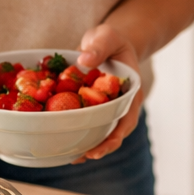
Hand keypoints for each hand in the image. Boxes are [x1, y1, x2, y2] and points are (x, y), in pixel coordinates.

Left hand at [73, 23, 141, 161]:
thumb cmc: (110, 40)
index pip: (127, 119)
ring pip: (101, 132)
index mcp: (130, 91)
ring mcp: (107, 109)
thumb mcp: (107, 36)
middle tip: (83, 157)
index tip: (102, 146)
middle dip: (101, 147)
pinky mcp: (92, 108)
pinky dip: (77, 133)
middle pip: (115, 132)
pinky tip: (63, 143)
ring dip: (88, 146)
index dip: (115, 136)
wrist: (106, 43)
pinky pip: (86, 123)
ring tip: (72, 157)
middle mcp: (120, 105)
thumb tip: (84, 61)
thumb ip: (99, 46)